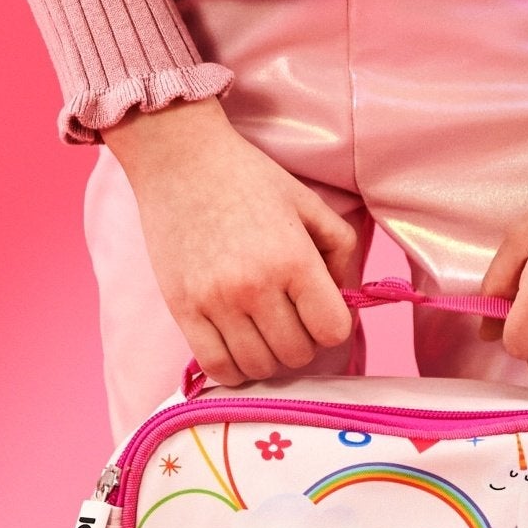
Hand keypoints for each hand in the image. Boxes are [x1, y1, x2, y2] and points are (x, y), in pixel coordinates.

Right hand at [104, 99, 358, 385]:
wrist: (179, 159)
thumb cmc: (248, 178)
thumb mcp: (309, 203)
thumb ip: (342, 251)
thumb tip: (348, 298)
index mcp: (294, 260)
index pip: (333, 331)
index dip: (333, 327)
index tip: (321, 313)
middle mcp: (256, 287)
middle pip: (297, 355)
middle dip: (302, 342)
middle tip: (291, 319)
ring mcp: (215, 302)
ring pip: (259, 368)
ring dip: (269, 358)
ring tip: (264, 332)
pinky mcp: (182, 310)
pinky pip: (217, 367)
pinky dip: (234, 368)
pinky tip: (237, 345)